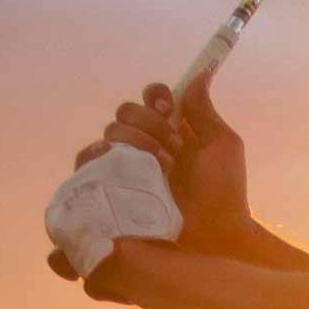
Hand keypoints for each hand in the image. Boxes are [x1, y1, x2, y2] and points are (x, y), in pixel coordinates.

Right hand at [79, 73, 254, 254]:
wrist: (211, 235)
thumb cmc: (222, 193)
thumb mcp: (220, 145)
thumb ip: (204, 110)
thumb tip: (202, 73)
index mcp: (170, 133)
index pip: (151, 100)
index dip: (155, 97)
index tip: (167, 109)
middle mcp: (144, 148)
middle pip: (126, 114)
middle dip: (146, 125)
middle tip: (169, 150)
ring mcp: (125, 169)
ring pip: (108, 135)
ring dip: (131, 145)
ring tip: (155, 169)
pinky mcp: (107, 190)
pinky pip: (87, 164)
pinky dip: (99, 159)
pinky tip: (121, 170)